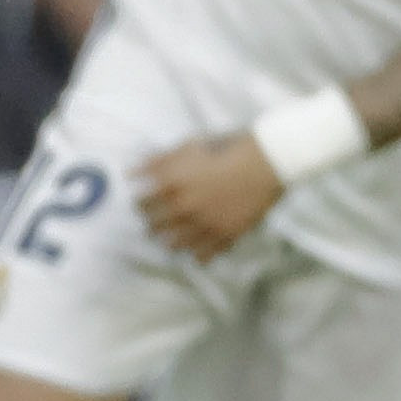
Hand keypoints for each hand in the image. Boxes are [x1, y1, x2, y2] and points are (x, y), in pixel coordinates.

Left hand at [135, 132, 285, 258]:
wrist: (269, 159)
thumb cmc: (228, 147)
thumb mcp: (189, 146)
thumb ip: (158, 161)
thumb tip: (131, 173)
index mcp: (172, 184)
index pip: (140, 203)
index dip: (139, 203)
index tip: (144, 203)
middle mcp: (184, 207)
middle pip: (153, 227)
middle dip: (151, 224)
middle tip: (155, 221)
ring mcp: (205, 224)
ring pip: (174, 244)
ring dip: (170, 241)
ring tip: (173, 237)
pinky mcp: (227, 234)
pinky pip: (204, 254)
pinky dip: (197, 254)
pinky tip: (197, 250)